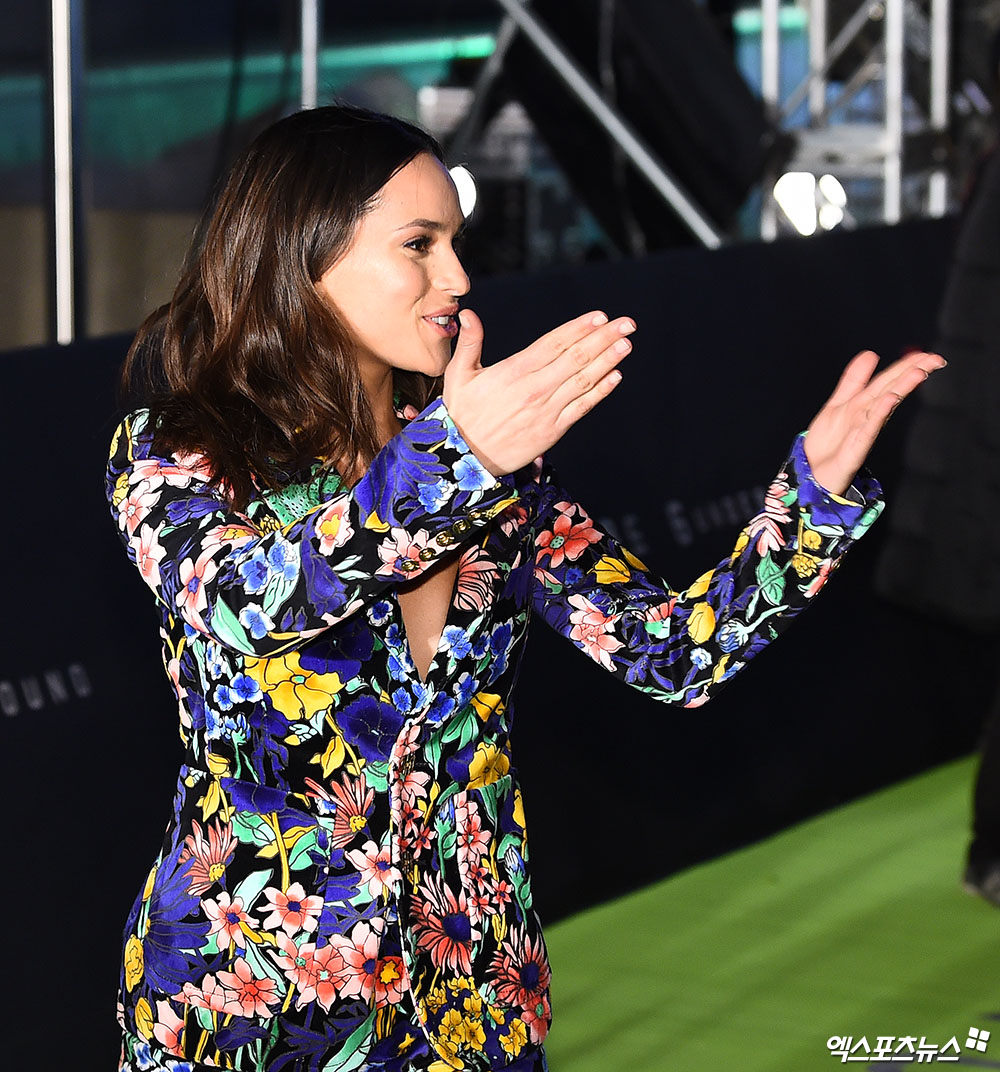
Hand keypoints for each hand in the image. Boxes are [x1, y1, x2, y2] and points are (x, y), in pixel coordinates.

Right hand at [442, 308, 633, 474]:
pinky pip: (582, 408)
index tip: (600, 316)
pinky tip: (615, 376)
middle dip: (604, 338)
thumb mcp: (458, 375)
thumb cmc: (461, 414)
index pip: (554, 343)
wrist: (464, 458)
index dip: (579, 328)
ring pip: (584, 380)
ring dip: (608, 360)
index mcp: (514, 371)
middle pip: (576, 358)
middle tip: (627, 323)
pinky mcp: (552, 431)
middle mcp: (535, 388)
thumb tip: (468, 314)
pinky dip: (600, 392)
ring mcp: (546, 410)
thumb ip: (469, 343)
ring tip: (626, 344)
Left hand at [804, 349, 945, 495]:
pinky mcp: (855, 450)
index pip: (888, 381)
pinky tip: (890, 399)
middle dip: (912, 374)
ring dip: (901, 389)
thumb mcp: (838, 404)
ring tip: (919, 372)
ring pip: (885, 407)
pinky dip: (879, 414)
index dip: (906, 366)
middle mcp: (868, 418)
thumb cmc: (828, 442)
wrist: (811, 472)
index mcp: (865, 406)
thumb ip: (854, 381)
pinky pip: (869, 430)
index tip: (928, 354)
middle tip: (935, 359)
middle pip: (892, 390)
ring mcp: (864, 433)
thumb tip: (871, 354)